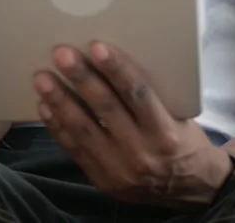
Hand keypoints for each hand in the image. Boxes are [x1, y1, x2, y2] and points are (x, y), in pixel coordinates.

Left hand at [33, 44, 231, 208]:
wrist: (191, 188)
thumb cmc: (182, 137)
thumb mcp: (177, 113)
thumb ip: (148, 93)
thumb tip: (110, 57)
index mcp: (165, 131)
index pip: (138, 94)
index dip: (117, 69)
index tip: (96, 47)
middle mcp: (142, 152)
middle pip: (107, 108)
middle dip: (81, 78)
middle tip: (61, 54)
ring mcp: (120, 170)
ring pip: (84, 130)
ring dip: (61, 101)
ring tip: (43, 78)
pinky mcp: (104, 181)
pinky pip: (76, 150)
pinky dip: (58, 127)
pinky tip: (46, 106)